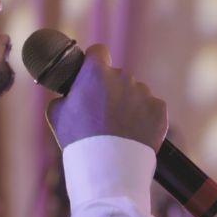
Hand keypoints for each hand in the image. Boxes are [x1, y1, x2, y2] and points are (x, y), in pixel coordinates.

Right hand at [46, 44, 167, 149]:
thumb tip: (70, 93)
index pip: (98, 52)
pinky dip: (145, 118)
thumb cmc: (79, 139)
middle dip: (112, 90)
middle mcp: (123, 77)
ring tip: (119, 129)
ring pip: (136, 93)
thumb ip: (66, 95)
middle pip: (118, 77)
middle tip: (104, 113)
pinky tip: (134, 133)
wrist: (109, 165)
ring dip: (129, 104)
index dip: (94, 62)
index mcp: (96, 73)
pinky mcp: (159, 109)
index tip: (92, 74)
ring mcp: (143, 92)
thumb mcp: (57, 113)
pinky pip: (151, 108)